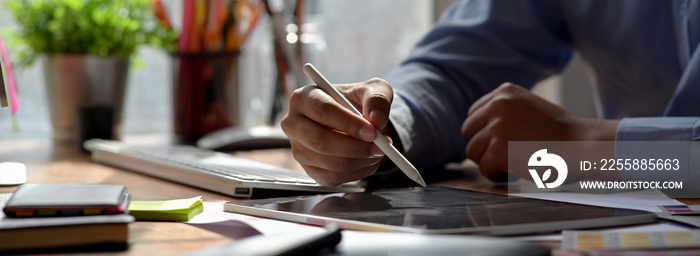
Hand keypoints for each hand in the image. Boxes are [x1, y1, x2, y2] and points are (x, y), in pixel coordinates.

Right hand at [281, 78, 393, 186]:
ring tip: (378, 150)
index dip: (348, 123)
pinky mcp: (311, 170)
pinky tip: (368, 158)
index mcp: (303, 98)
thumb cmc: (359, 101)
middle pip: (319, 141)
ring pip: (331, 163)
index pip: (322, 111)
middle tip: (379, 146)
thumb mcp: (373, 89)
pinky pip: (336, 177)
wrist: (357, 120)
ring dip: (361, 160)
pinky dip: (359, 171)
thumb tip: (377, 120)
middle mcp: (294, 125)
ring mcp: (300, 150)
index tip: (371, 131)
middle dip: (354, 147)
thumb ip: (377, 99)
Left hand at [461, 83, 619, 181]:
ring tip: (512, 164)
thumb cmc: (562, 135)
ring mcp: (497, 126)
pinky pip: (484, 168)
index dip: (482, 132)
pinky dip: (497, 175)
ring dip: (489, 162)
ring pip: (472, 151)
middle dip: (482, 147)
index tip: (497, 143)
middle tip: (502, 156)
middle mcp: (498, 104)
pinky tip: (515, 171)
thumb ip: (504, 114)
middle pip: (468, 132)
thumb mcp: (529, 109)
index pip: (473, 113)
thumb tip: (479, 132)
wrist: (583, 145)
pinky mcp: (499, 149)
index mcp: (504, 92)